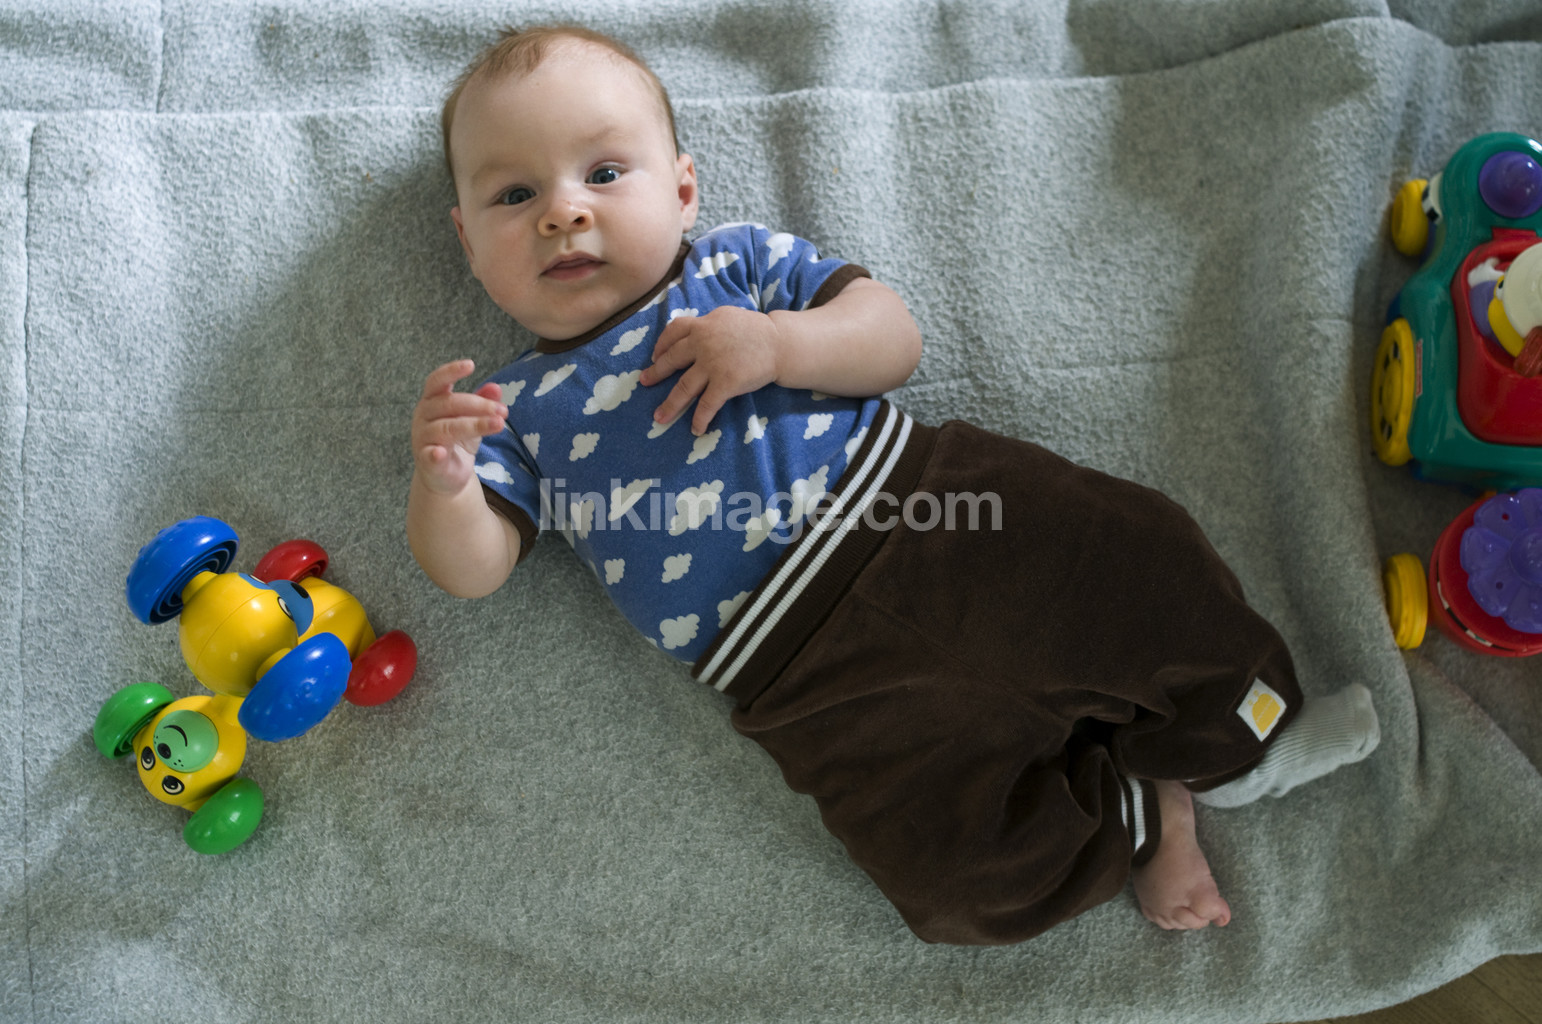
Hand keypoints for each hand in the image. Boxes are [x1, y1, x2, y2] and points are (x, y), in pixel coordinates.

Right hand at [411, 359, 507, 494]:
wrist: (446, 476)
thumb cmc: (457, 441)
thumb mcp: (473, 419)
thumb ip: (482, 402)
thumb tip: (496, 388)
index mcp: (432, 401)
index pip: (437, 381)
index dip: (451, 371)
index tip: (471, 364)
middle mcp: (423, 416)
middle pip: (449, 404)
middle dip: (479, 405)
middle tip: (503, 410)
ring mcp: (422, 438)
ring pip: (447, 427)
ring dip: (475, 425)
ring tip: (499, 424)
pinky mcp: (426, 461)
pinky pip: (429, 455)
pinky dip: (434, 454)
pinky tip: (441, 452)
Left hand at [638, 306, 781, 435]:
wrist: (780, 343)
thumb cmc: (757, 330)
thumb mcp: (728, 316)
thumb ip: (708, 324)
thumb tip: (695, 330)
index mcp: (703, 325)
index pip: (673, 331)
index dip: (661, 344)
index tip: (655, 355)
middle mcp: (702, 344)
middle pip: (672, 360)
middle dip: (656, 373)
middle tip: (644, 382)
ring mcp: (713, 365)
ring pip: (684, 387)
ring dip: (670, 404)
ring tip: (659, 417)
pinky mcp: (725, 383)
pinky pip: (707, 404)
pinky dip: (699, 419)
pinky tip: (695, 429)